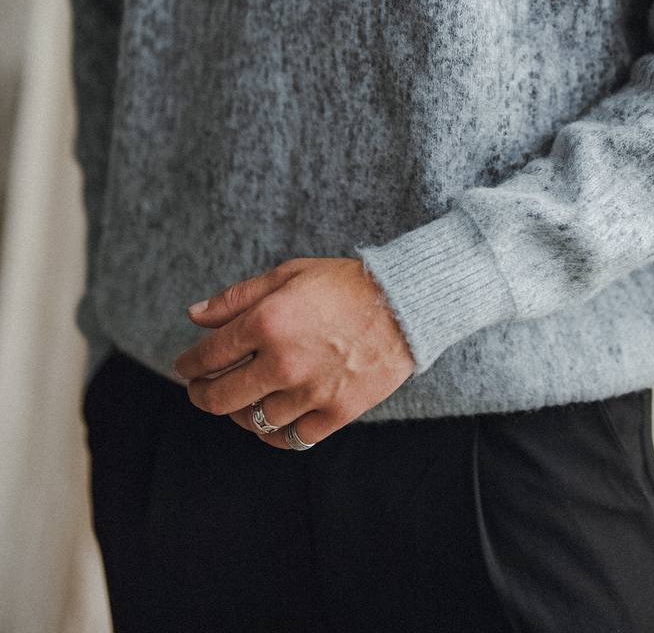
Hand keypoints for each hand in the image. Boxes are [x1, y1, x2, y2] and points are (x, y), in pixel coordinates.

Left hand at [172, 258, 416, 448]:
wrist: (404, 303)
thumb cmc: (343, 284)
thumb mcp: (287, 275)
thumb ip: (236, 298)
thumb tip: (193, 316)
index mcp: (266, 323)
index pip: (208, 356)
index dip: (189, 365)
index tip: (186, 367)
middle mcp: (282, 362)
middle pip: (221, 398)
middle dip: (202, 395)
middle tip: (201, 390)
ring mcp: (309, 393)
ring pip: (253, 421)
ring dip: (238, 413)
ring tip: (241, 400)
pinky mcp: (335, 414)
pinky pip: (290, 439)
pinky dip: (274, 434)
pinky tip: (270, 420)